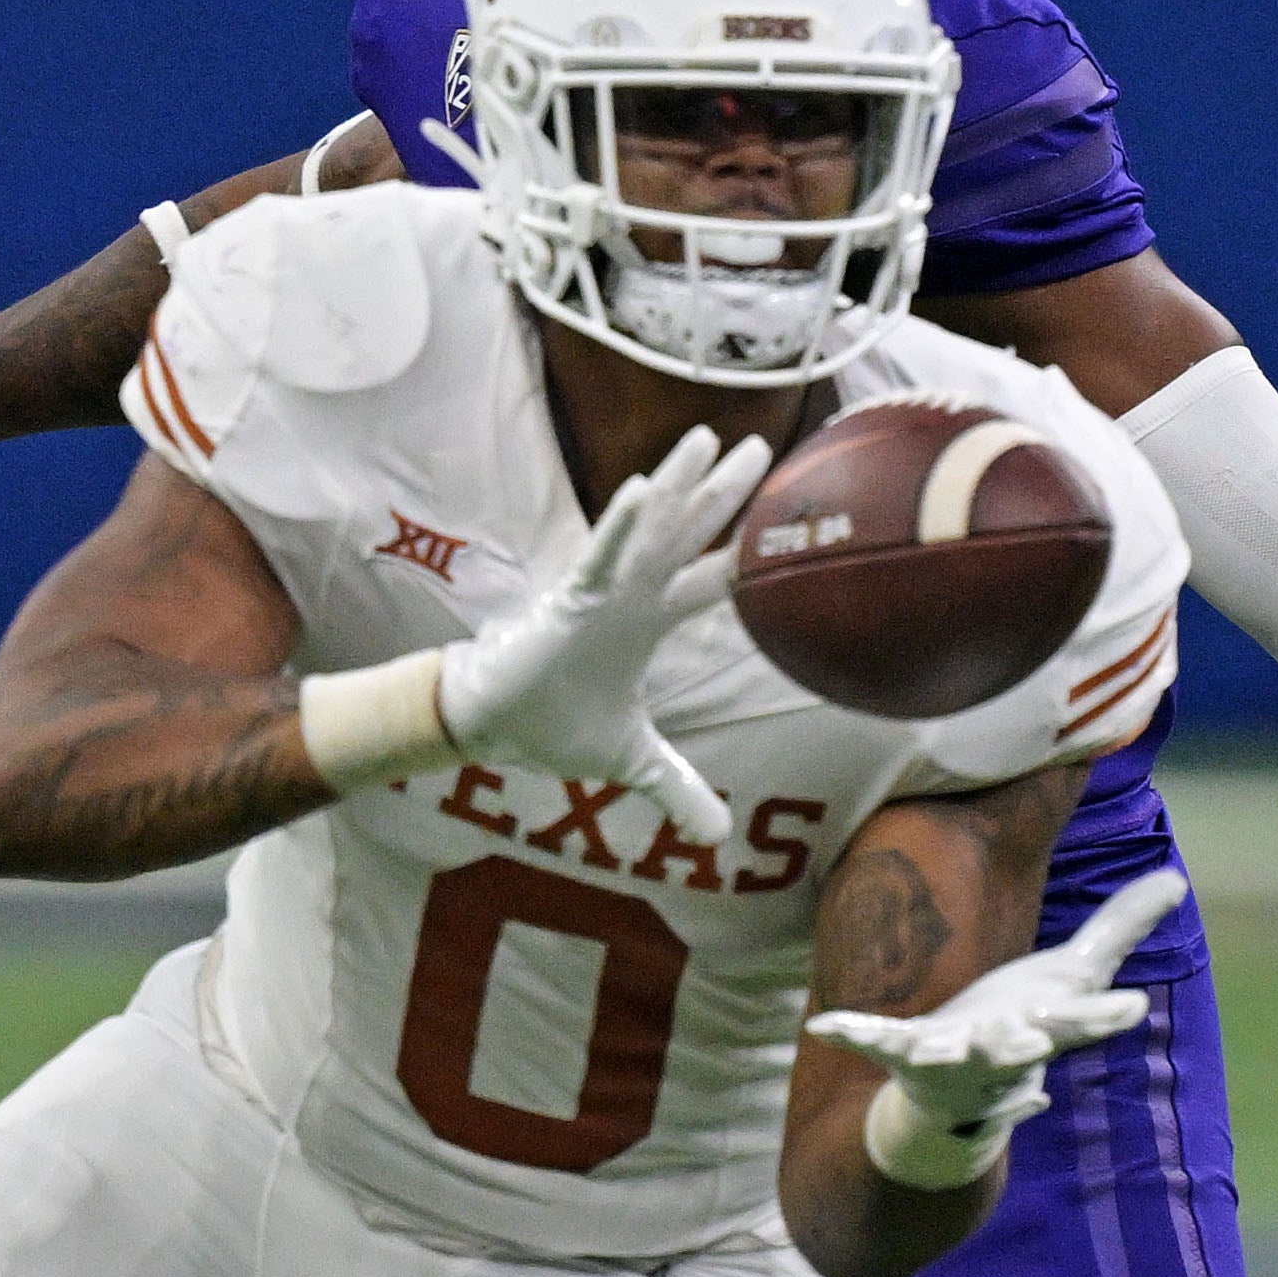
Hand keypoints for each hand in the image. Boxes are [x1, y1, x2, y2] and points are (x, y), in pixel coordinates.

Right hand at [434, 426, 770, 852]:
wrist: (493, 725)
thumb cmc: (554, 724)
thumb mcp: (632, 761)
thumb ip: (677, 787)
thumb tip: (718, 839)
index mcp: (651, 620)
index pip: (712, 578)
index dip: (748, 550)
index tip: (784, 517)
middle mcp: (634, 595)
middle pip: (691, 534)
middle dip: (725, 491)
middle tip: (764, 443)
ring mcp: (604, 592)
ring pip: (649, 529)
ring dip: (677, 485)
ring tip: (704, 437)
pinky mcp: (569, 601)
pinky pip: (600, 557)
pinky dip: (620, 526)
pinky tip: (642, 489)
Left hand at [806, 867, 1185, 1144]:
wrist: (957, 1102)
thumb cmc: (1023, 1027)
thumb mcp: (1073, 977)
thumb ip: (1119, 929)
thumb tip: (1177, 879)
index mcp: (1047, 1027)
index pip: (1084, 1022)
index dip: (1105, 1016)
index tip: (1130, 1009)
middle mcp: (1003, 1048)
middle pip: (1021, 1048)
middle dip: (1025, 1045)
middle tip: (1033, 1040)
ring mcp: (952, 1058)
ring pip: (953, 1056)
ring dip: (948, 1053)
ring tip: (936, 1050)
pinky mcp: (905, 1057)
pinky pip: (877, 1043)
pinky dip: (854, 1033)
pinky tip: (824, 1025)